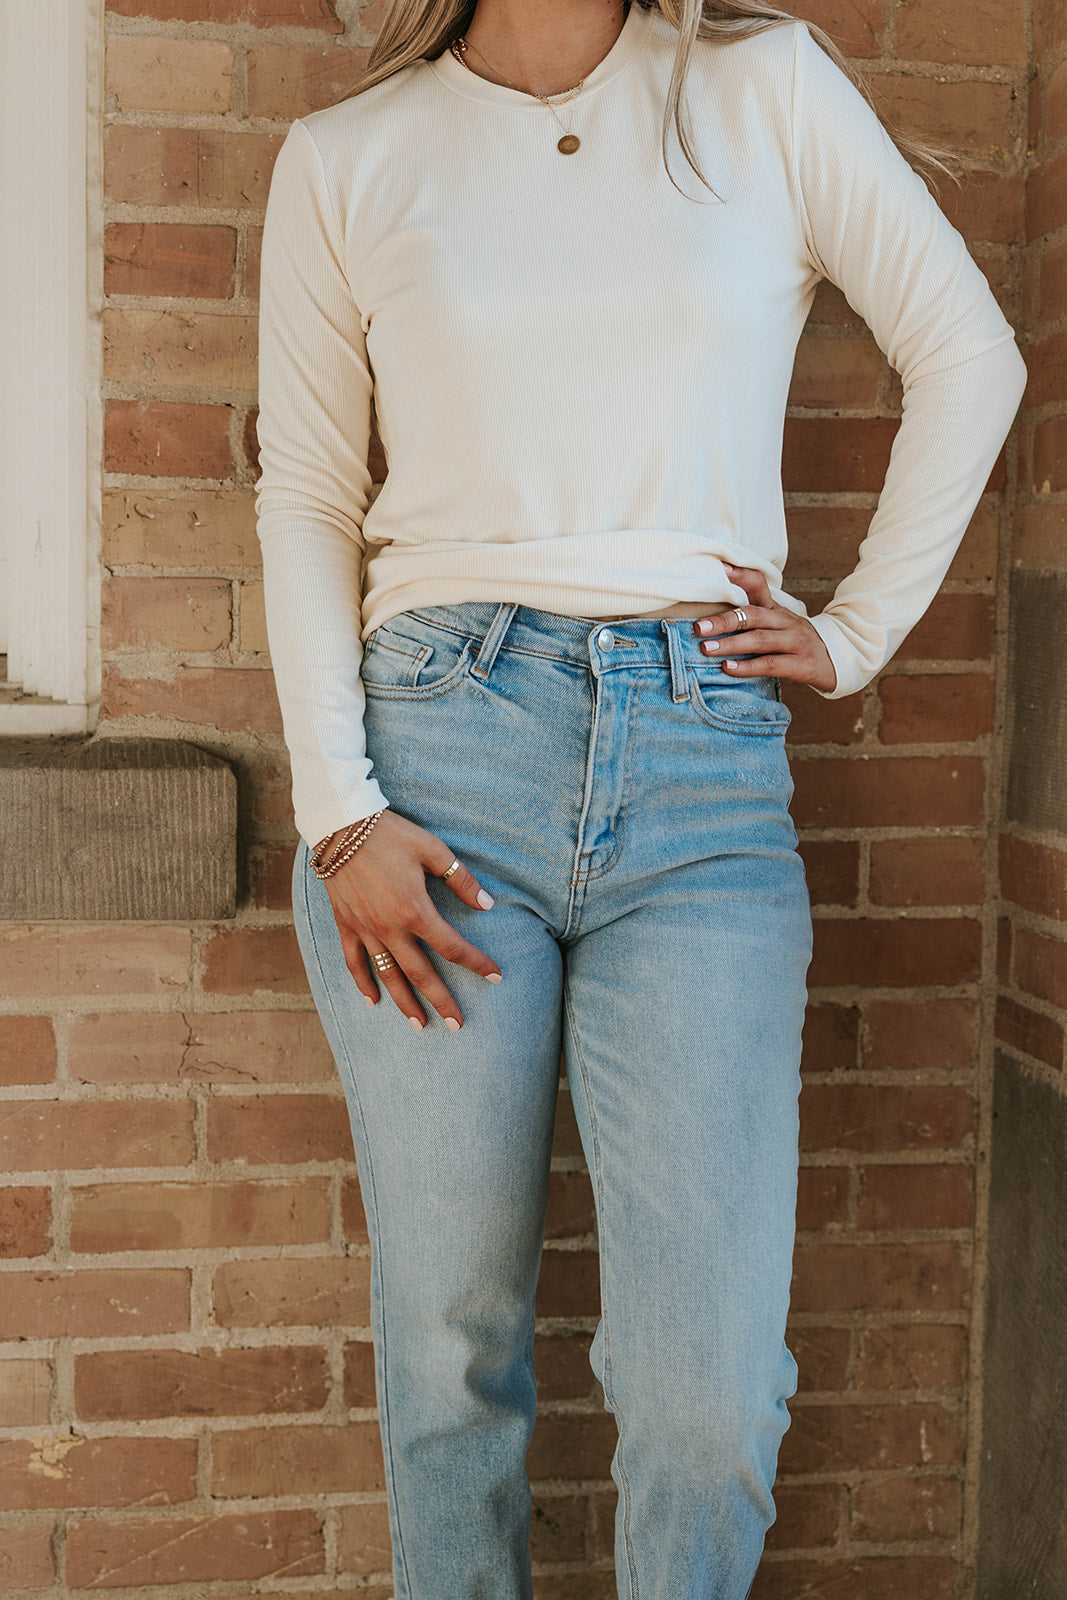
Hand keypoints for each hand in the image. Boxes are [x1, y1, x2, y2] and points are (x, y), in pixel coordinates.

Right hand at [318, 809, 501, 1030]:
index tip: (496, 977)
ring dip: (404, 1003)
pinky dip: (362, 982)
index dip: (477, 964)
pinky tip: (372, 1000)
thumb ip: (460, 880)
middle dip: (441, 1001)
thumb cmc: (390, 834)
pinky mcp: (346, 924)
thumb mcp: (432, 850)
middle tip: (457, 1025)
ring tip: (419, 1025)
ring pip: (388, 975)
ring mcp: (366, 929)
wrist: (341, 825)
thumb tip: (486, 905)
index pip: (453, 947)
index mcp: (415, 910)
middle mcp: (390, 928)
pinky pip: (354, 961)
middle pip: (421, 974)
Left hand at [693, 564, 836, 693]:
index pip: (758, 585)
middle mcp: (786, 621)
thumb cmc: (795, 642)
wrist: (836, 661)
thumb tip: (712, 610)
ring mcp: (795, 642)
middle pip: (754, 616)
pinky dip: (748, 667)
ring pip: (760, 640)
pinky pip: (771, 665)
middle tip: (700, 627)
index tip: (719, 568)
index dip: (741, 575)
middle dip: (725, 621)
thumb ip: (751, 614)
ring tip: (707, 649)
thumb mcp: (777, 622)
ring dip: (732, 644)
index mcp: (777, 609)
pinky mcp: (801, 664)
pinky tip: (728, 668)